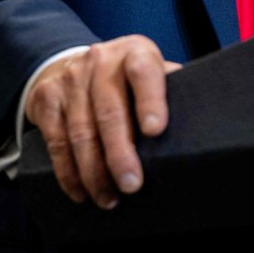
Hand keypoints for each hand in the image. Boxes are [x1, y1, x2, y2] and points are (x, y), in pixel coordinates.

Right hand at [24, 35, 181, 208]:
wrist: (69, 63)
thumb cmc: (123, 80)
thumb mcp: (149, 74)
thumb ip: (172, 92)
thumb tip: (207, 126)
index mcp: (135, 54)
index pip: (144, 72)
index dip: (151, 100)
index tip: (155, 130)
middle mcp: (100, 61)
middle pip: (109, 110)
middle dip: (119, 153)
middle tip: (131, 184)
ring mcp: (70, 79)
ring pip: (81, 131)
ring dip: (94, 171)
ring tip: (109, 198)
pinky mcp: (46, 98)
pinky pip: (56, 141)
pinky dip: (68, 172)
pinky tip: (81, 191)